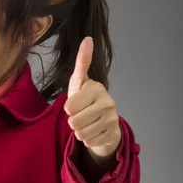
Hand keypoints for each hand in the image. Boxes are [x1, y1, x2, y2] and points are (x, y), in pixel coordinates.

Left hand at [63, 37, 120, 157]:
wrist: (101, 120)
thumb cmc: (85, 99)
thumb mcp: (79, 81)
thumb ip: (82, 62)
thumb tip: (88, 39)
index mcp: (96, 88)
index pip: (70, 107)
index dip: (68, 109)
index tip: (73, 105)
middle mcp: (108, 102)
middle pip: (75, 122)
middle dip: (73, 122)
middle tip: (79, 116)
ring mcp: (113, 119)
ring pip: (82, 134)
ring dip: (80, 132)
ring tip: (85, 124)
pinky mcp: (114, 134)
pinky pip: (91, 143)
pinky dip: (88, 140)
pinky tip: (93, 132)